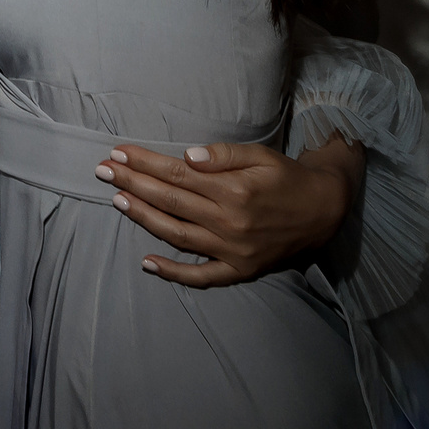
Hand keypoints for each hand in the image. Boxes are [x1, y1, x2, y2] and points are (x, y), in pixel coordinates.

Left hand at [100, 137, 355, 286]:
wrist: (324, 209)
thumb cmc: (287, 177)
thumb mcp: (261, 155)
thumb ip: (224, 155)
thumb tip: (187, 155)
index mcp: (234, 190)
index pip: (177, 174)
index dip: (145, 163)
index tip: (119, 152)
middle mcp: (230, 223)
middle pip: (170, 201)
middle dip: (133, 183)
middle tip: (103, 171)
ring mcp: (232, 251)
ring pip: (177, 235)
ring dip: (143, 218)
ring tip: (117, 200)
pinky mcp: (239, 270)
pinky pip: (202, 276)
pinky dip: (174, 273)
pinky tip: (147, 263)